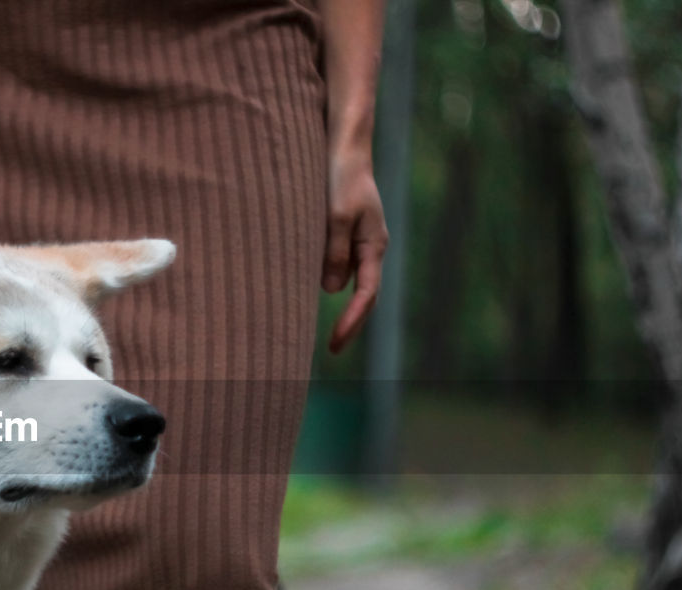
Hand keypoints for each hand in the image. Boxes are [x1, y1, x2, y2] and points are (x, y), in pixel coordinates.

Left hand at [322, 149, 387, 352]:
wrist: (343, 147)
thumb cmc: (341, 177)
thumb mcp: (337, 216)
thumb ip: (335, 251)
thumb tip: (332, 291)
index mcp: (374, 245)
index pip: (366, 295)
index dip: (352, 322)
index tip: (336, 344)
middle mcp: (369, 248)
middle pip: (364, 296)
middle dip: (351, 323)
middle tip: (334, 349)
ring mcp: (358, 242)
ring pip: (348, 281)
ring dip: (339, 304)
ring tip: (316, 327)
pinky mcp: (343, 234)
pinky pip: (337, 266)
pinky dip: (327, 282)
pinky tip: (306, 292)